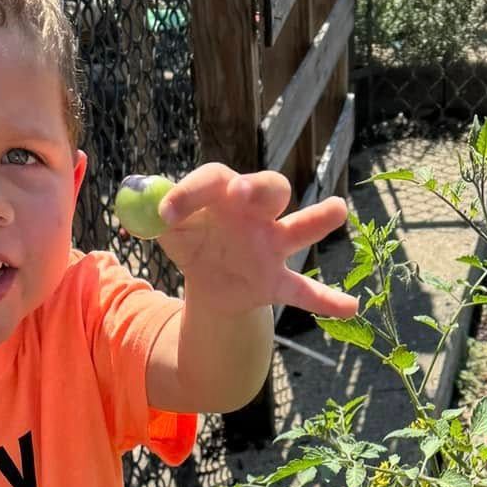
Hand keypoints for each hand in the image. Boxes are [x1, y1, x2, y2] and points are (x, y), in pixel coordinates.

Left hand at [151, 164, 359, 320]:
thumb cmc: (192, 241)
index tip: (166, 213)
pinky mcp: (279, 282)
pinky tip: (350, 307)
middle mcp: (255, 213)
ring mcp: (273, 247)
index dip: (190, 192)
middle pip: (269, 188)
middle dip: (259, 188)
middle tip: (242, 194)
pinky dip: (327, 300)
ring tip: (338, 210)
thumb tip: (136, 207)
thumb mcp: (169, 231)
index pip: (212, 180)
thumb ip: (153, 218)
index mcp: (223, 193)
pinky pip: (305, 292)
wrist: (210, 280)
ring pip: (299, 228)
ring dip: (318, 219)